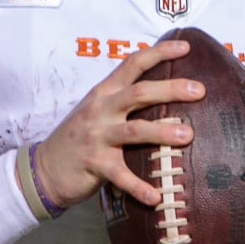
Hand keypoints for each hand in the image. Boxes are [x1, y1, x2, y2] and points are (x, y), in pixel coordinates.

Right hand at [33, 39, 201, 207]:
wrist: (45, 168)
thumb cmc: (81, 137)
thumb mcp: (99, 110)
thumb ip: (125, 101)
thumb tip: (169, 96)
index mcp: (104, 92)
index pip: (132, 63)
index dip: (159, 52)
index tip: (185, 47)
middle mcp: (100, 109)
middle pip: (139, 93)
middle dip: (171, 90)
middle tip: (199, 91)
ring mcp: (96, 136)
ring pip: (134, 130)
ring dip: (162, 132)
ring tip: (187, 136)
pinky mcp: (94, 163)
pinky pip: (121, 175)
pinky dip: (139, 186)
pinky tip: (156, 196)